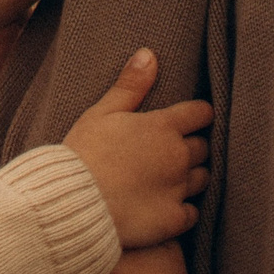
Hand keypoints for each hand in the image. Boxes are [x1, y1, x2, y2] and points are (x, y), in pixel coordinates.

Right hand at [64, 50, 213, 246]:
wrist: (70, 202)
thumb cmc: (82, 154)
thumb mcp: (102, 113)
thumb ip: (130, 86)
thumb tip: (149, 54)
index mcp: (164, 127)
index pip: (201, 113)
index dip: (198, 115)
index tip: (192, 119)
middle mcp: (178, 156)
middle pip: (203, 147)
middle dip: (193, 146)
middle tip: (173, 151)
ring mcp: (179, 189)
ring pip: (203, 178)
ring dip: (192, 176)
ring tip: (171, 179)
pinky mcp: (173, 219)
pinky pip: (193, 213)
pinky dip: (185, 210)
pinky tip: (168, 207)